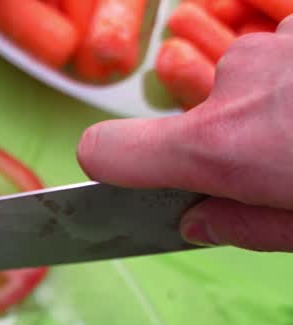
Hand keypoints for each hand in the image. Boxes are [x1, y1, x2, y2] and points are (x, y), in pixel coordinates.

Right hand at [77, 16, 292, 251]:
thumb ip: (242, 226)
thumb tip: (198, 222)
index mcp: (220, 146)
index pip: (106, 150)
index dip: (110, 169)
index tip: (125, 180)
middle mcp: (237, 81)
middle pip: (202, 116)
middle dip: (237, 138)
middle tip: (289, 167)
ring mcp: (280, 41)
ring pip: (254, 78)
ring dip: (281, 104)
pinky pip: (292, 50)